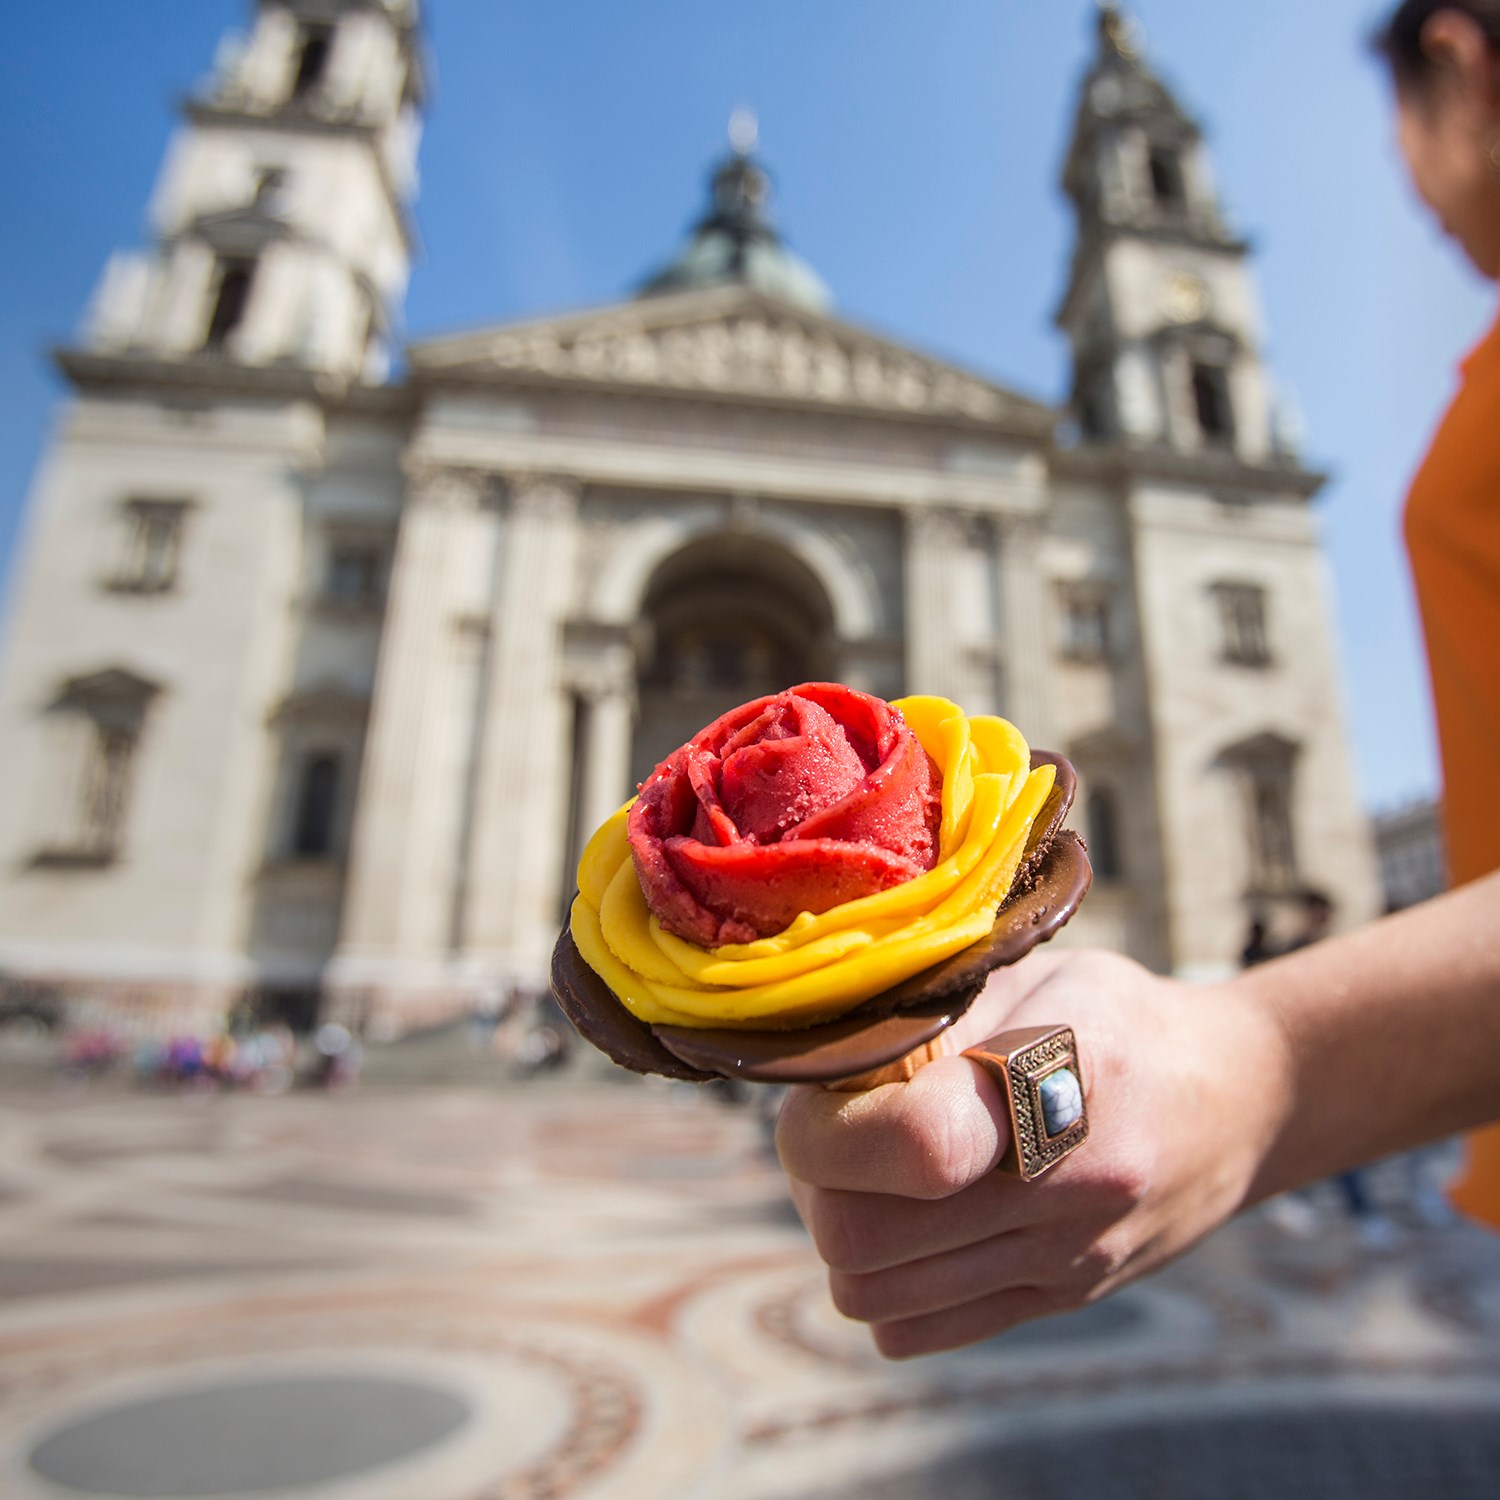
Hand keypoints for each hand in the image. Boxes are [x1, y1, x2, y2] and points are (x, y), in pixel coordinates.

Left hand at [775, 949, 1290, 1357]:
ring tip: (867, 1173)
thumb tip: (821, 1055)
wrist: (1238, 1098)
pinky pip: (913, 1330)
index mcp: (1062, 1088)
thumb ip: (934, 1014)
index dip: (829, 1123)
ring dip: (841, 1234)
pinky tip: (907, 1220)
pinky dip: (882, 1283)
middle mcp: (1066, 1193)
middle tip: (833, 1130)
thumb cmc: (1117, 1017)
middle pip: (860, 1237)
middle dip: (816, 1181)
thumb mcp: (1036, 977)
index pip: (911, 1145)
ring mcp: (1062, 1262)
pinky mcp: (1057, 1301)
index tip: (819, 1094)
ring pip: (871, 1294)